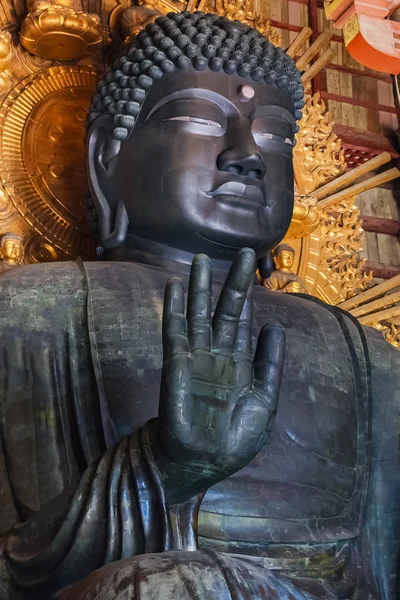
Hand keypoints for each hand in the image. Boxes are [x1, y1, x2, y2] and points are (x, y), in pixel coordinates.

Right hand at [155, 248, 284, 502]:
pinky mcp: (176, 365)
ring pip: (197, 314)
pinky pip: (175, 332)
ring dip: (198, 288)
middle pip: (224, 310)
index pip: (243, 321)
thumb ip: (269, 364)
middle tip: (243, 252)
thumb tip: (275, 326)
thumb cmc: (234, 438)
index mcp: (240, 363)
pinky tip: (174, 287)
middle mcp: (217, 354)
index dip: (248, 295)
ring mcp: (195, 357)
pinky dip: (174, 309)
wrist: (202, 463)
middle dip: (232, 282)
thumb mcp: (264, 401)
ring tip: (199, 260)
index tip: (254, 268)